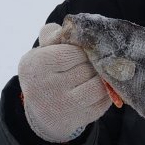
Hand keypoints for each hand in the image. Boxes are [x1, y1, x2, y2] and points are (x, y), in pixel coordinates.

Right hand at [17, 23, 111, 141]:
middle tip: (98, 61)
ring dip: (103, 78)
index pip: (75, 52)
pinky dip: (107, 93)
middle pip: (87, 69)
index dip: (85, 51)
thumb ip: (53, 34)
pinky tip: (101, 88)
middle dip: (96, 64)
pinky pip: (103, 102)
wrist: (42, 111)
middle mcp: (47, 87)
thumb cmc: (45, 73)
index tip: (85, 52)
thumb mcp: (41, 52)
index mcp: (37, 65)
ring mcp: (63, 106)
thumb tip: (74, 26)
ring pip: (98, 86)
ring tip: (100, 73)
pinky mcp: (78, 119)